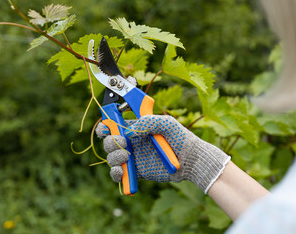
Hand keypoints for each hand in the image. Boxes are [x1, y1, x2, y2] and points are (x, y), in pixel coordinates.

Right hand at [96, 115, 230, 192]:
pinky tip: (121, 171)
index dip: (105, 126)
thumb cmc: (180, 138)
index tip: (105, 129)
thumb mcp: (166, 124)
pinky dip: (116, 173)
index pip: (113, 125)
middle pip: (109, 142)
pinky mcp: (136, 172)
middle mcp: (131, 142)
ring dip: (113, 157)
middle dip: (110, 142)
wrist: (190, 160)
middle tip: (122, 142)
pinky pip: (120, 174)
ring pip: (112, 158)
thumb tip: (128, 131)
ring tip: (126, 156)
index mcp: (135, 128)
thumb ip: (147, 122)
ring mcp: (133, 157)